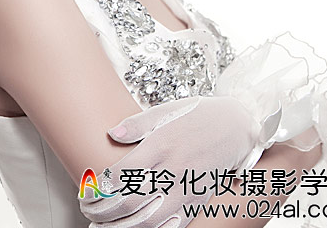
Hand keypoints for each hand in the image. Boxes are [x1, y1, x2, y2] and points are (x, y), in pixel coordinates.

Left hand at [79, 94, 281, 227]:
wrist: (239, 127)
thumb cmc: (201, 115)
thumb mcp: (169, 110)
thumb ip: (138, 124)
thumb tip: (112, 133)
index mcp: (162, 144)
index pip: (121, 174)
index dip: (99, 187)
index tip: (88, 188)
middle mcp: (173, 170)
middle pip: (129, 202)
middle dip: (103, 211)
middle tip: (89, 211)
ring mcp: (187, 189)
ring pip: (148, 222)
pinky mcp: (198, 202)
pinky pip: (172, 226)